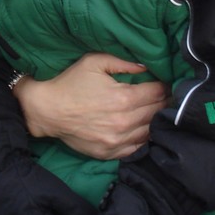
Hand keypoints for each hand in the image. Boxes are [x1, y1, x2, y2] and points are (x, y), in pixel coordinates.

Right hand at [14, 53, 168, 158]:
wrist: (48, 110)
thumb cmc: (71, 83)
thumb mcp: (95, 62)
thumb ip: (123, 62)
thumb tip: (146, 66)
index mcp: (123, 97)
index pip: (157, 93)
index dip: (164, 86)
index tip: (165, 83)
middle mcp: (124, 121)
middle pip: (156, 112)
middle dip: (163, 102)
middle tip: (166, 97)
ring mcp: (117, 140)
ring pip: (150, 131)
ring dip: (156, 120)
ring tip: (157, 112)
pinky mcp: (110, 152)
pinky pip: (136, 147)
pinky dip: (143, 137)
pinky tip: (143, 128)